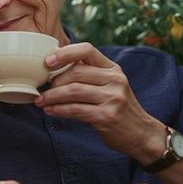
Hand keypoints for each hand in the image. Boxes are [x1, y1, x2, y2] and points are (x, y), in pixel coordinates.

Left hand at [34, 42, 165, 158]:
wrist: (141, 133)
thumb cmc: (116, 106)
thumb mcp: (109, 84)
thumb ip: (88, 73)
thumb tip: (53, 65)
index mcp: (112, 68)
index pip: (87, 49)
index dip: (65, 53)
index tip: (48, 61)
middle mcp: (115, 80)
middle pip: (75, 73)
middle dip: (54, 81)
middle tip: (42, 89)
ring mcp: (113, 98)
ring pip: (72, 91)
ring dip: (52, 96)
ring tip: (41, 101)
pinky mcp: (106, 116)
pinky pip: (75, 110)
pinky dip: (58, 110)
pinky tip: (50, 110)